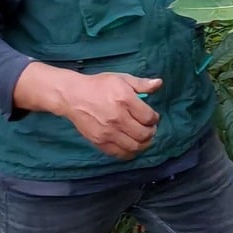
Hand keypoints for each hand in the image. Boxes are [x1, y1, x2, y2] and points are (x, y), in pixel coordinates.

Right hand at [30, 67, 161, 158]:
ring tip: (142, 138)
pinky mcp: (100, 142)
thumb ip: (142, 83)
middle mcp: (117, 118)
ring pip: (134, 146)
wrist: (73, 96)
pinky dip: (130, 152)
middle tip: (149, 128)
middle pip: (144, 134)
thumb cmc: (99, 86)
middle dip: (151, 132)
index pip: (149, 117)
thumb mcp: (121, 79)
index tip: (152, 117)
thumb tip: (159, 83)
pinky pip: (120, 154)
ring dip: (143, 144)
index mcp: (124, 99)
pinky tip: (131, 145)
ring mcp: (108, 132)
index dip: (154, 118)